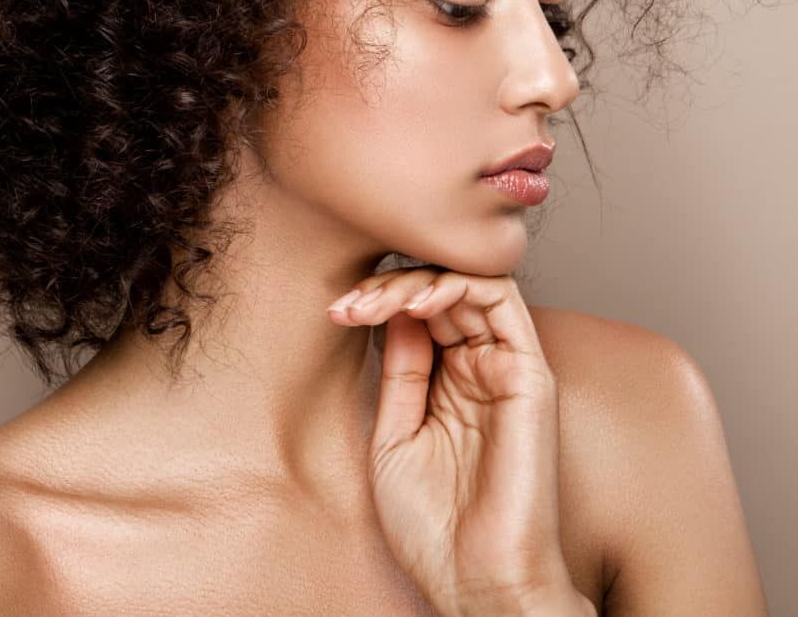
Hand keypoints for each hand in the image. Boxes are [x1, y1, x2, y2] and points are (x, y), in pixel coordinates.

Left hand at [327, 267, 587, 615]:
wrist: (474, 582)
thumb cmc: (433, 526)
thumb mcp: (393, 436)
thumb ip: (398, 373)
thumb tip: (388, 312)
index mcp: (445, 384)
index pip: (415, 312)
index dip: (374, 300)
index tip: (334, 313)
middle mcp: (477, 369)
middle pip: (438, 291)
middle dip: (385, 286)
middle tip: (348, 306)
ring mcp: (504, 368)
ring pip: (466, 284)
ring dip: (415, 281)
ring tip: (375, 302)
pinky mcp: (529, 375)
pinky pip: (501, 301)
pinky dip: (457, 286)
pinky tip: (417, 305)